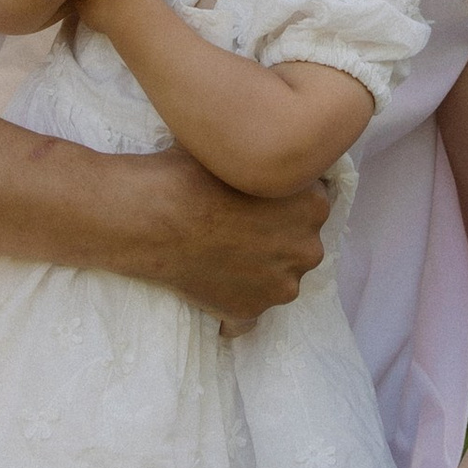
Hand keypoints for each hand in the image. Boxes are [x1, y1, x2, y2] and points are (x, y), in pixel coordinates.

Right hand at [126, 148, 330, 319]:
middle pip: (297, 247)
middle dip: (273, 241)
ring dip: (255, 273)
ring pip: (277, 281)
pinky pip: (247, 316)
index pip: (310, 208)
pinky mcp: (250, 312)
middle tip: (234, 230)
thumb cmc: (192, 173)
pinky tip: (210, 289)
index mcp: (314, 205)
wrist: (153, 216)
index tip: (254, 204)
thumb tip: (263, 153)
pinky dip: (232, 305)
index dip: (281, 206)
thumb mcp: (239, 150)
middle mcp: (307, 248)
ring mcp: (281, 285)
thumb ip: (265, 161)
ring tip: (218, 258)